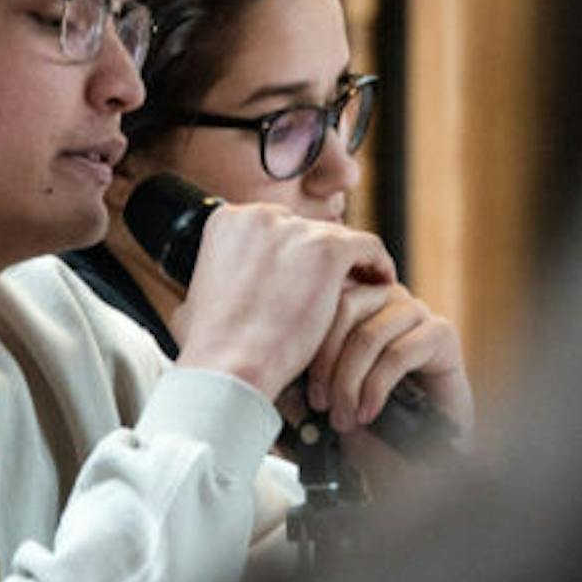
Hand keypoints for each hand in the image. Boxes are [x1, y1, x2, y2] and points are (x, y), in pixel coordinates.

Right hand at [170, 201, 395, 401]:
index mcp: (226, 220)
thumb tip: (227, 285)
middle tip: (333, 290)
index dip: (292, 254)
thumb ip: (222, 276)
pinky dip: (377, 263)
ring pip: (336, 238)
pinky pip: (367, 246)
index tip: (304, 278)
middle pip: (305, 230)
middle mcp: (259, 215)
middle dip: (317, 259)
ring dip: (348, 263)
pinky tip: (381, 284)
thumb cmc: (213, 346)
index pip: (275, 228)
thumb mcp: (200, 296)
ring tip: (362, 289)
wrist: (230, 366)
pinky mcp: (327, 249)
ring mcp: (294, 229)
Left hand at [304, 273, 472, 438]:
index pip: (317, 294)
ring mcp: (414, 312)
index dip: (302, 337)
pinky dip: (376, 387)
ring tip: (343, 419)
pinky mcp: (441, 333)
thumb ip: (298, 374)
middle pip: (342, 307)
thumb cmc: (366, 421)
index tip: (289, 380)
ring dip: (350, 382)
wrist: (418, 450)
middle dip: (325, 363)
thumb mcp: (320, 395)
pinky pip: (399, 352)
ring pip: (369, 334)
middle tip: (319, 406)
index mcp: (350, 298)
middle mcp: (383, 296)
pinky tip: (368, 413)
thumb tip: (271, 368)